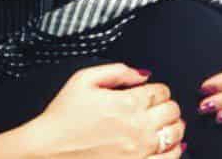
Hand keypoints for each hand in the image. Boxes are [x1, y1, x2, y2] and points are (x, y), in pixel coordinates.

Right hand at [28, 63, 184, 157]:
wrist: (45, 152)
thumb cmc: (62, 118)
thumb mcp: (83, 79)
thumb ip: (118, 71)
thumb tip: (143, 74)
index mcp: (126, 103)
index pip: (162, 91)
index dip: (158, 90)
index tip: (151, 94)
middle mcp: (137, 128)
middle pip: (172, 112)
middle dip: (168, 107)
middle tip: (159, 109)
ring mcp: (138, 153)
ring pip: (176, 136)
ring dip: (173, 129)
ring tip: (164, 127)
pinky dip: (172, 152)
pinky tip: (164, 148)